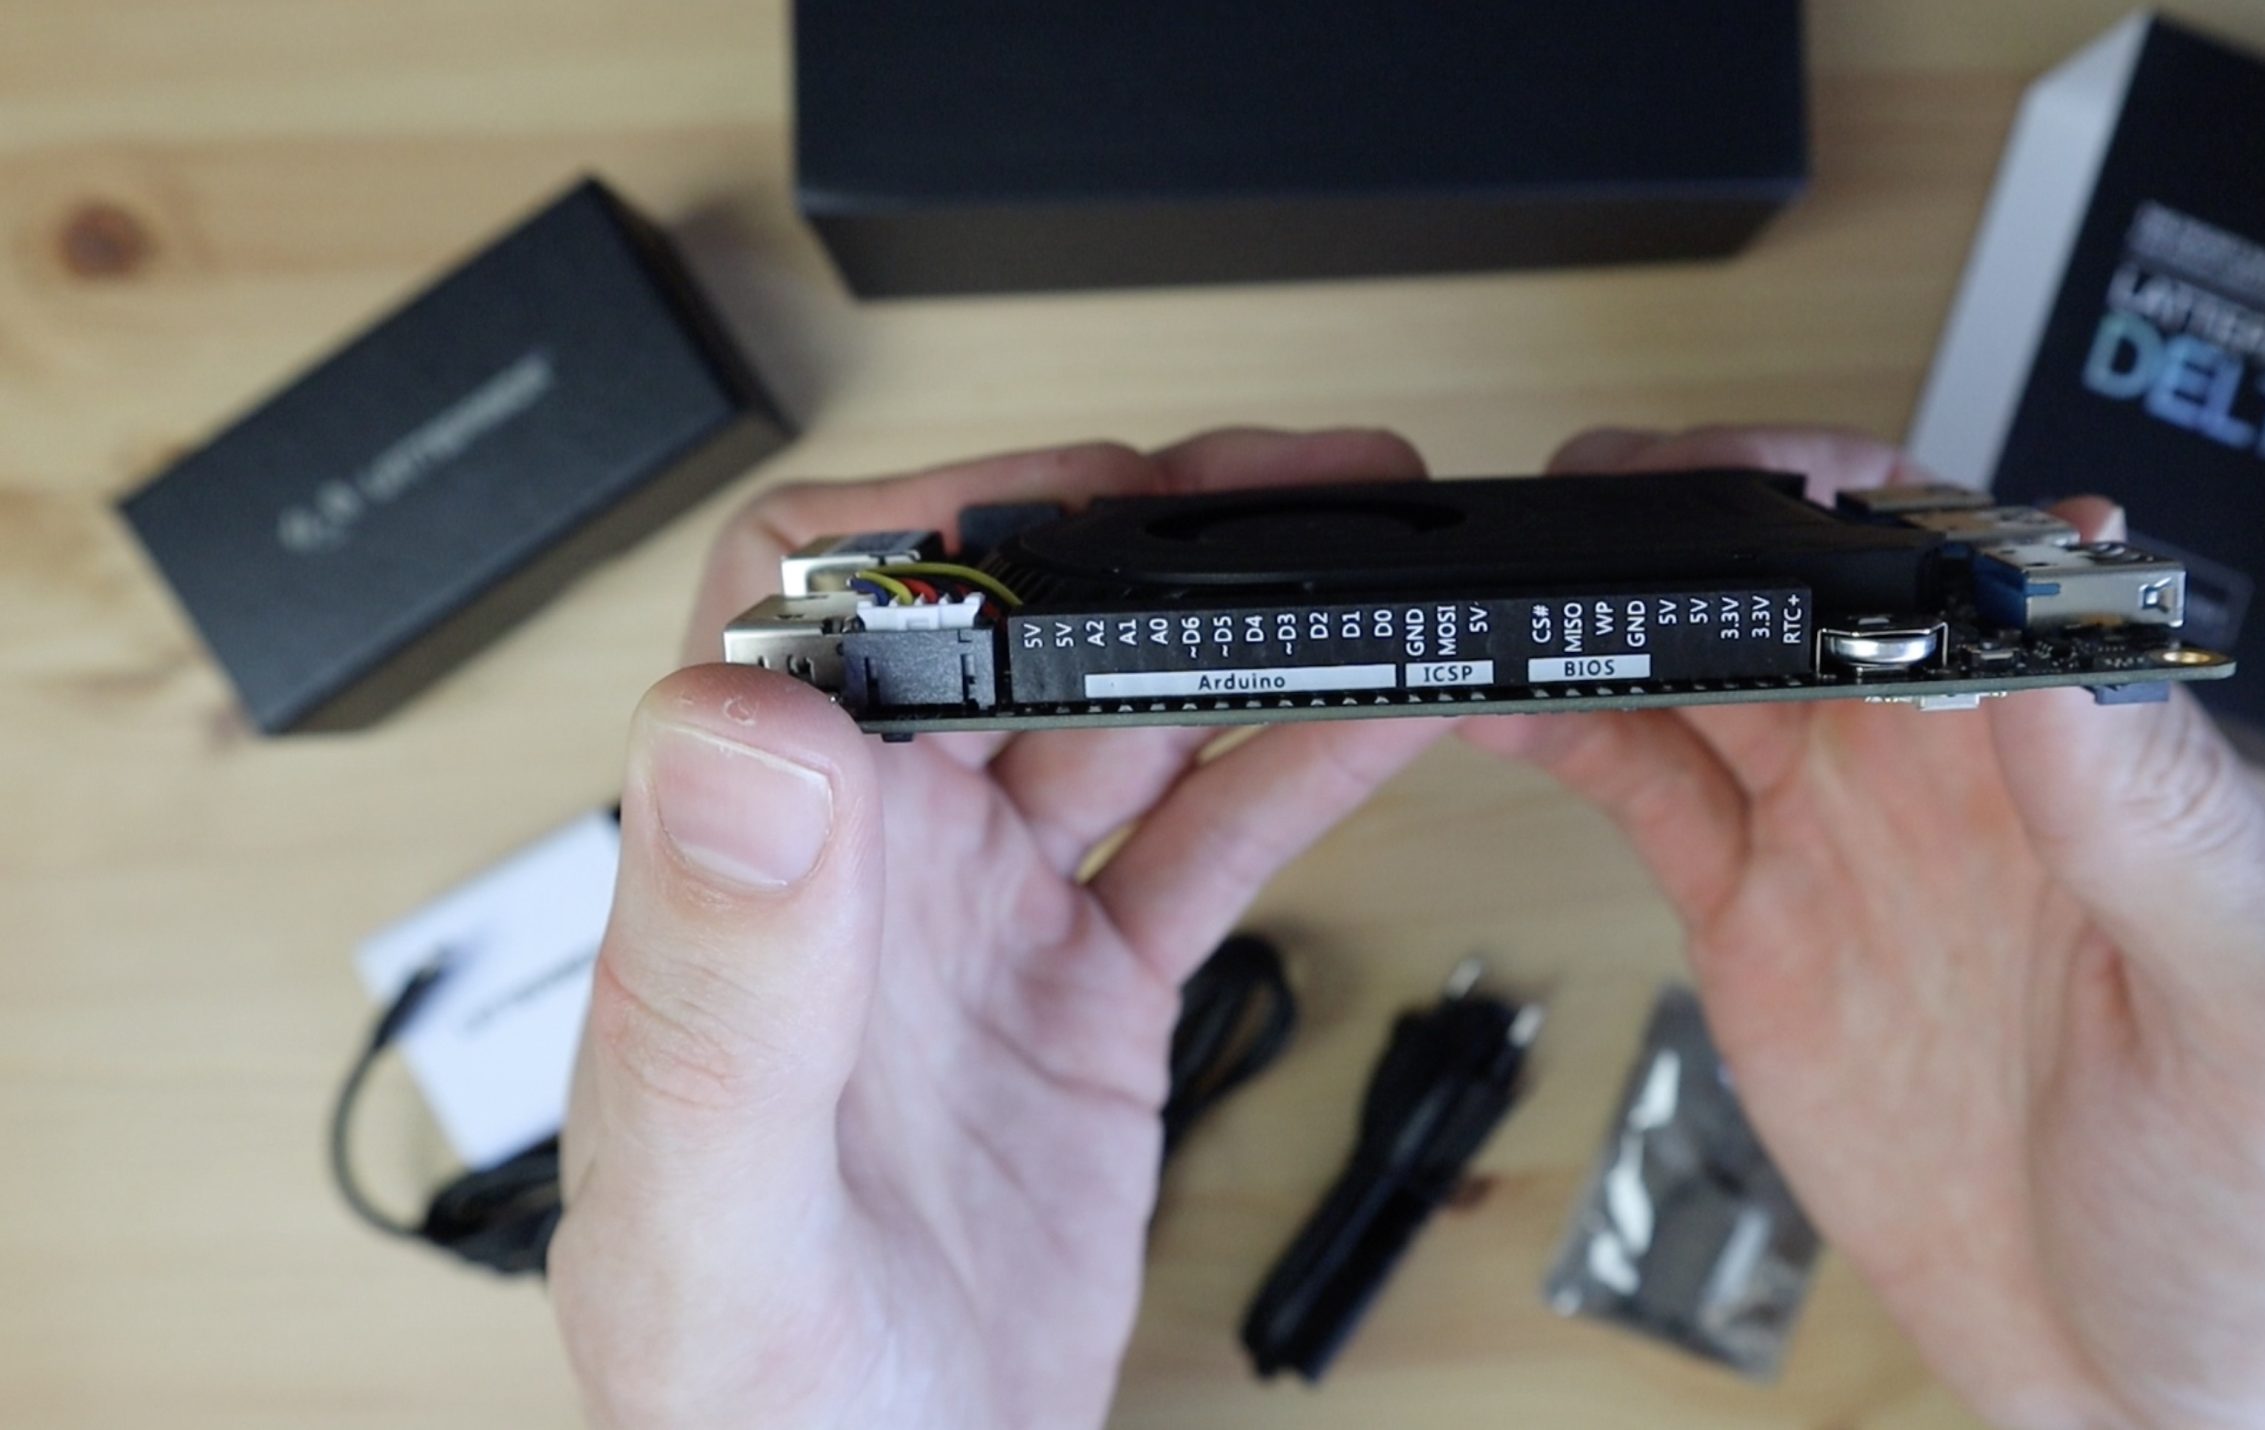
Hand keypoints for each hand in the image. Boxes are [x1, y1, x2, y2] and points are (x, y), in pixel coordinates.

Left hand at [547, 432, 1445, 1428]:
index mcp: (753, 878)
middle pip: (1002, 628)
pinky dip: (1299, 768)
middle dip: (1145, 542)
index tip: (1084, 502)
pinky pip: (1202, 845)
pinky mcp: (1086, 999)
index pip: (809, 605)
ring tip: (1367, 571)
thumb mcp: (712, 1210)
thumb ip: (722, 971)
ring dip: (1240, 634)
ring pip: (1123, 716)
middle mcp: (866, 874)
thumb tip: (741, 722)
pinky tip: (1380, 715)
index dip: (939, 521)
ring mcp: (985, 925)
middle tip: (1290, 495)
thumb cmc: (744, 1402)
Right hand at [1469, 426, 2264, 1428]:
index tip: (1748, 480)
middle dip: (1688, 519)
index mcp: (2086, 757)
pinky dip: (1567, 731)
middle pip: (1799, 583)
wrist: (2159, 1392)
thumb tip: (2063, 634)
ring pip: (1702, 672)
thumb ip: (2168, 825)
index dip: (1849, 494)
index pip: (1963, 558)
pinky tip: (1504, 697)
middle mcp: (1956, 774)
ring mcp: (1847, 844)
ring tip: (1511, 585)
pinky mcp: (1761, 929)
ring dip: (1608, 612)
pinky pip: (1649, 796)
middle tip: (1581, 500)